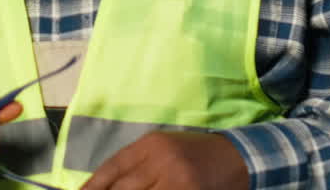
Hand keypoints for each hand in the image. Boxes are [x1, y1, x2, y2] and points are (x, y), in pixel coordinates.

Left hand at [80, 131, 248, 189]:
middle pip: (123, 188)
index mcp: (150, 144)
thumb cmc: (194, 154)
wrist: (237, 156)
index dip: (93, 186)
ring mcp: (176, 179)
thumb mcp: (163, 150)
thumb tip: (105, 186)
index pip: (112, 168)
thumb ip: (136, 166)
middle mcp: (160, 159)